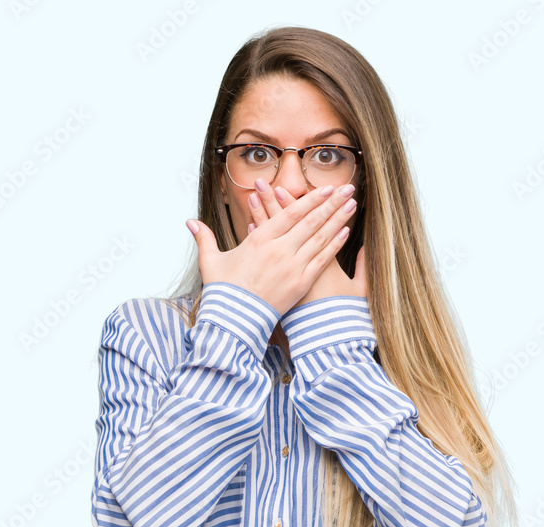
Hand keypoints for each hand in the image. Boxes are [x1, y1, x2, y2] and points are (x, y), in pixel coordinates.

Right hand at [185, 178, 355, 315]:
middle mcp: (279, 250)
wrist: (234, 321)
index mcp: (260, 240)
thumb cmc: (224, 291)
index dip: (311, 199)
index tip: (325, 188)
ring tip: (352, 204)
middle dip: (332, 202)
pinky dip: (335, 244)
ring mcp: (292, 266)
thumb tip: (190, 222)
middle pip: (311, 220)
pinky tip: (346, 232)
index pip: (291, 213)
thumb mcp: (211, 261)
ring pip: (321, 237)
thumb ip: (205, 238)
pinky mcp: (301, 283)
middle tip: (348, 188)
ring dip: (339, 219)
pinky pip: (322, 259)